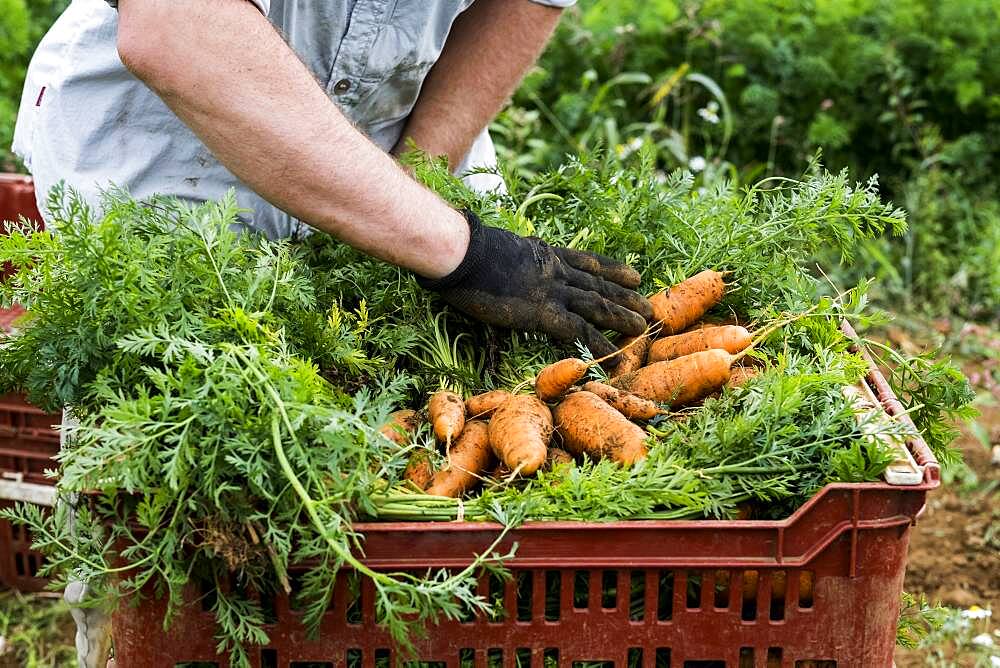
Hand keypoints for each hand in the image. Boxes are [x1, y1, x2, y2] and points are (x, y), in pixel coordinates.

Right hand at [419, 211, 652, 360]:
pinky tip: (615, 355)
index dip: (612, 269)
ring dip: (622, 318)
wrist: (462, 253)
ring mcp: (552, 291)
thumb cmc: (464, 250)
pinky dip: (599, 345)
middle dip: (626, 296)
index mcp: (544, 253)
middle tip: (649, 305)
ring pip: (598, 305)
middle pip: (599, 284)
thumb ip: (508, 258)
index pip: (587, 262)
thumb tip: (501, 267)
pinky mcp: (543, 313)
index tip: (633, 275)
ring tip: (644, 327)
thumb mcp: (495, 248)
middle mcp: (555, 270)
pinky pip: (580, 331)